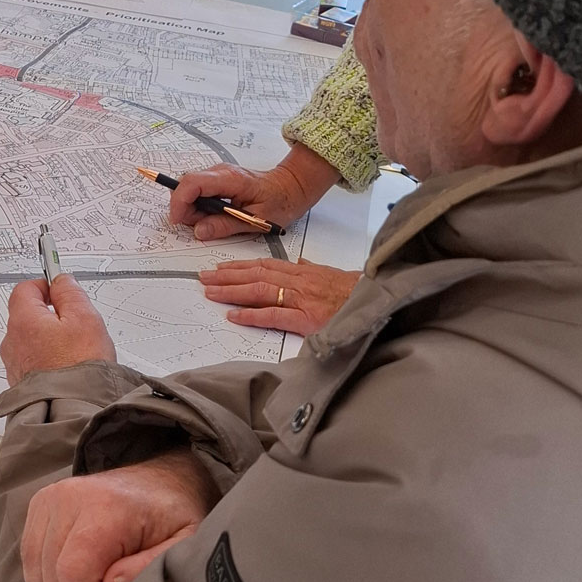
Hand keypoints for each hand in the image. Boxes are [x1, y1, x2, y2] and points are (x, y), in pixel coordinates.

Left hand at [1, 274, 115, 383]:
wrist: (75, 411)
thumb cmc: (80, 368)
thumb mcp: (85, 318)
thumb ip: (70, 293)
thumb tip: (61, 281)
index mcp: (23, 321)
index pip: (25, 288)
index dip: (45, 285)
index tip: (61, 289)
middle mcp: (12, 342)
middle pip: (28, 315)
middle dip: (50, 315)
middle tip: (75, 324)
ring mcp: (15, 364)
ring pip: (31, 340)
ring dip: (49, 339)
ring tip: (75, 351)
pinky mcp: (22, 382)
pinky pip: (34, 361)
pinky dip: (48, 359)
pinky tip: (68, 367)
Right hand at [20, 452, 215, 581]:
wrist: (160, 476)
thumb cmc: (174, 514)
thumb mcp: (185, 543)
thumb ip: (150, 568)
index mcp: (107, 508)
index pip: (73, 573)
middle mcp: (69, 497)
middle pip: (52, 577)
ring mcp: (50, 498)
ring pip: (35, 571)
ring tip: (94, 579)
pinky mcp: (40, 502)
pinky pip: (28, 556)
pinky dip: (48, 572)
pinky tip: (77, 565)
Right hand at [167, 143, 338, 242]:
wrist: (291, 187)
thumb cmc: (279, 201)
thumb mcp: (255, 221)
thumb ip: (225, 226)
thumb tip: (199, 231)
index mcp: (231, 180)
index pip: (193, 183)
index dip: (180, 201)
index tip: (178, 219)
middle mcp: (220, 172)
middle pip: (187, 186)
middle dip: (186, 209)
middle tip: (202, 226)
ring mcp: (218, 175)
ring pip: (190, 190)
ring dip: (193, 209)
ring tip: (213, 222)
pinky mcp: (217, 180)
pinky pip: (198, 192)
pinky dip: (199, 207)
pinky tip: (215, 216)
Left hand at [200, 257, 357, 335]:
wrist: (378, 302)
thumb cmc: (357, 291)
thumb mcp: (333, 275)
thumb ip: (313, 269)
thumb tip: (300, 263)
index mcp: (303, 272)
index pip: (264, 265)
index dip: (240, 266)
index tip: (220, 267)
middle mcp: (298, 282)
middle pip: (255, 274)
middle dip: (227, 276)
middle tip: (204, 277)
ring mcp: (300, 299)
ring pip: (259, 290)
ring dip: (232, 290)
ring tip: (211, 292)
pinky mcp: (306, 319)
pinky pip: (273, 314)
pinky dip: (251, 314)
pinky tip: (233, 315)